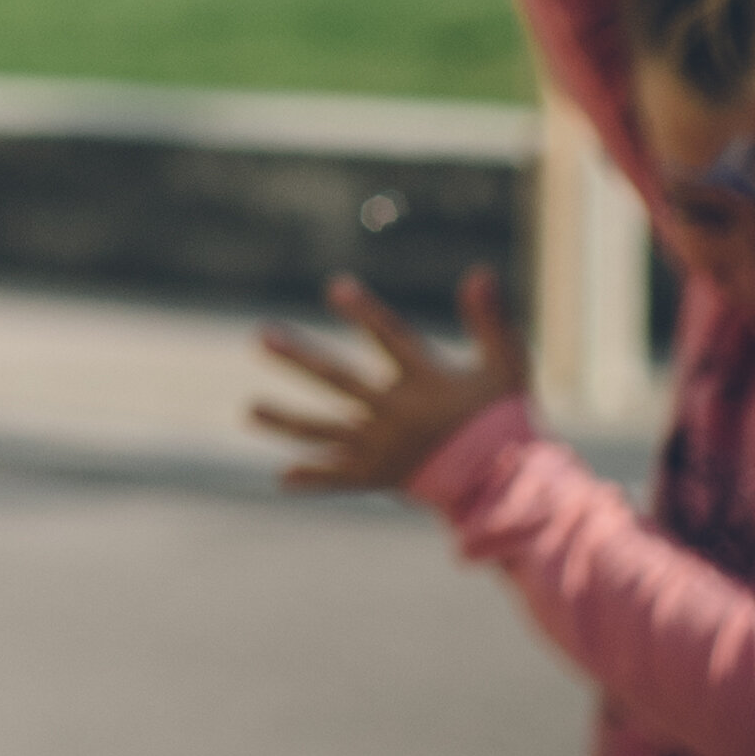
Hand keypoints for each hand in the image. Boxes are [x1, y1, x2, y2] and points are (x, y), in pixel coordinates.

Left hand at [251, 272, 528, 495]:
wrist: (506, 484)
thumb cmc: (504, 418)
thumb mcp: (505, 365)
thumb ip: (489, 319)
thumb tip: (480, 271)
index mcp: (425, 382)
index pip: (389, 338)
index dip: (363, 313)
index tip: (335, 287)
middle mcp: (395, 414)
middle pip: (337, 380)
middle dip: (298, 358)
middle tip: (261, 336)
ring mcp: (382, 448)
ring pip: (324, 430)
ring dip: (285, 420)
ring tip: (248, 410)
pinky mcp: (378, 476)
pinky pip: (340, 478)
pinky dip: (313, 477)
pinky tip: (282, 477)